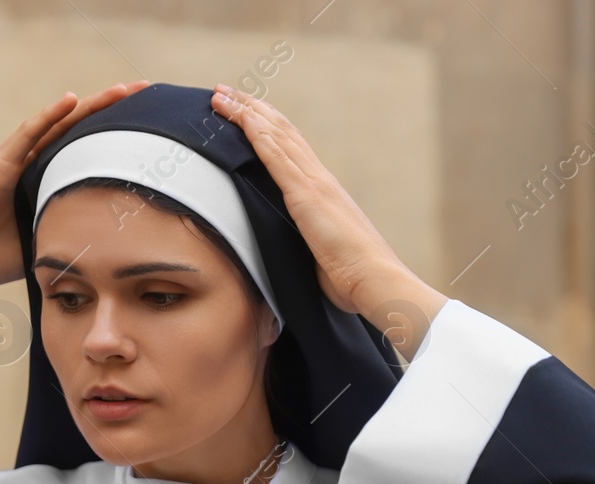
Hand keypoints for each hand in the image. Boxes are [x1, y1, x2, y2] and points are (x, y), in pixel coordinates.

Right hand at [0, 81, 149, 287]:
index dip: (120, 139)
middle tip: (148, 93)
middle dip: (115, 111)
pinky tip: (70, 99)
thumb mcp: (48, 246)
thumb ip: (74, 240)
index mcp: (51, 184)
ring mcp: (21, 160)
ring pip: (62, 124)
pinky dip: (50, 114)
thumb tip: (112, 257)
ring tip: (123, 90)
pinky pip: (30, 133)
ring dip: (92, 106)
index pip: (91, 154)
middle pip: (83, 130)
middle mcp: (39, 165)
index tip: (153, 131)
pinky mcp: (3, 161)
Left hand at [210, 84, 445, 351]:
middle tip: (224, 92)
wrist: (373, 280)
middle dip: (250, 108)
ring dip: (246, 111)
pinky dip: (256, 131)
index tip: (243, 112)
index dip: (265, 127)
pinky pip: (275, 154)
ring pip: (274, 134)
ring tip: (221, 95)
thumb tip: (287, 252)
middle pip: (280, 131)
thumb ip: (303, 243)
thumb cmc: (351, 278)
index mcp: (321, 192)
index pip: (288, 148)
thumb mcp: (319, 254)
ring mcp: (313, 182)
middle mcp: (318, 178)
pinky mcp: (306, 193)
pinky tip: (239, 116)